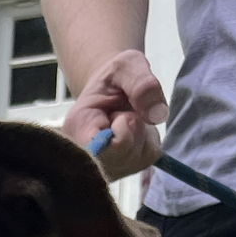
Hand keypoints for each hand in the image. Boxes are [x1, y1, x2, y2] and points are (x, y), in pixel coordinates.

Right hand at [62, 49, 167, 178]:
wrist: (109, 89)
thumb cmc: (114, 78)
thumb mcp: (128, 66)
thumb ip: (142, 84)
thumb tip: (157, 115)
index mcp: (78, 126)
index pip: (100, 151)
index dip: (121, 135)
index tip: (120, 115)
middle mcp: (83, 154)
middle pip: (122, 156)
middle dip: (133, 131)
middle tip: (122, 112)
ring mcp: (101, 166)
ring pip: (136, 159)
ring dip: (141, 135)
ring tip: (125, 119)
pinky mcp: (120, 170)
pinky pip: (147, 159)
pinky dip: (148, 142)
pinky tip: (133, 131)